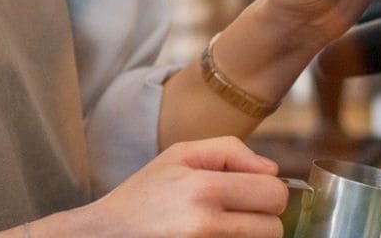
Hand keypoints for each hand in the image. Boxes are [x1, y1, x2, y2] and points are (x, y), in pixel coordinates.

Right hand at [51, 137, 288, 237]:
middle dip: (262, 220)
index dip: (267, 192)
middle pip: (273, 228)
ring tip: (220, 228)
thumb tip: (272, 169)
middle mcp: (204, 224)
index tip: (250, 193)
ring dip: (248, 237)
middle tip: (236, 214)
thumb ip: (229, 151)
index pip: (273, 193)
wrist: (106, 235)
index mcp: (202, 188)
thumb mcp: (178, 156)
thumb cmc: (143, 195)